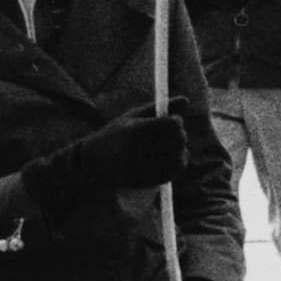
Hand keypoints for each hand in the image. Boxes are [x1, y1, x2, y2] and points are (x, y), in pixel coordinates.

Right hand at [21, 103, 190, 215]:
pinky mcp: (150, 180)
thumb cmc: (114, 136)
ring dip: (179, 148)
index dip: (175, 121)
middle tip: (167, 134)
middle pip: (180, 138)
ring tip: (165, 146)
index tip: (169, 121)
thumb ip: (160, 108)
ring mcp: (146, 167)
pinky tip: (165, 157)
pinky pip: (178, 168)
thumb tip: (187, 100)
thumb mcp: (132, 117)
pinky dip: (177, 161)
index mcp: (136, 131)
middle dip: (178, 133)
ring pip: (182, 153)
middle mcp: (141, 150)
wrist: (93, 165)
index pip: (174, 123)